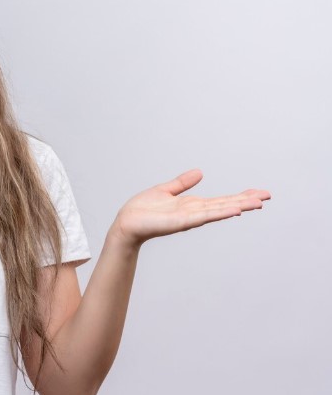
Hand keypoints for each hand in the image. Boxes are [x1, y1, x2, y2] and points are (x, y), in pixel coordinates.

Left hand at [111, 169, 270, 248]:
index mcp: (192, 205)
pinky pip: (204, 216)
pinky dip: (219, 213)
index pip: (221, 199)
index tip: (260, 192)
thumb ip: (182, 183)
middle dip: (246, 201)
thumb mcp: (165, 190)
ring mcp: (190, 218)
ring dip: (238, 206)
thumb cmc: (142, 209)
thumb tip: (200, 172)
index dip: (240, 196)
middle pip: (225, 205)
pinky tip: (234, 210)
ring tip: (258, 203)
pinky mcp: (181, 222)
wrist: (126, 222)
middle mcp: (195, 212)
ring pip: (219, 210)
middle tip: (268, 196)